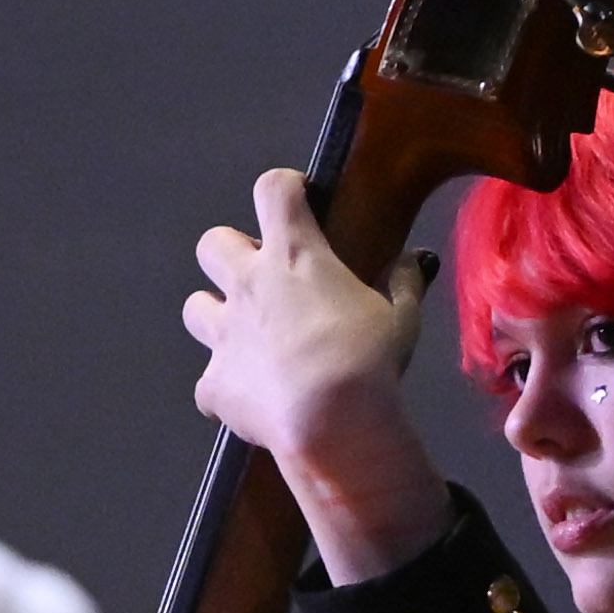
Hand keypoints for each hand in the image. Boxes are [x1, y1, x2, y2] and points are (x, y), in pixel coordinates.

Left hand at [182, 170, 440, 580]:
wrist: (332, 423)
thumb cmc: (370, 361)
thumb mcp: (402, 319)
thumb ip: (405, 284)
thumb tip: (418, 261)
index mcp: (294, 254)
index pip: (273, 190)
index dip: (283, 189)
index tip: (298, 200)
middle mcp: (248, 284)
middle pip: (213, 243)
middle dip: (231, 254)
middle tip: (264, 278)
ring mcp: (224, 334)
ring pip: (195, 307)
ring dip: (216, 316)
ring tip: (247, 337)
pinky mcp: (214, 384)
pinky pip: (207, 384)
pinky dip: (225, 389)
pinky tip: (250, 399)